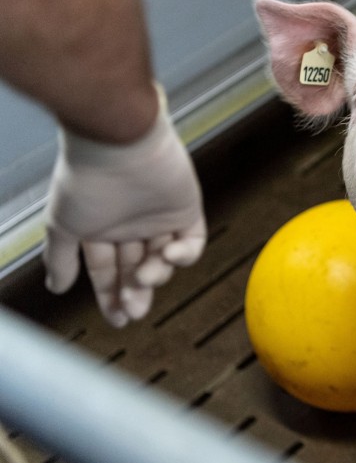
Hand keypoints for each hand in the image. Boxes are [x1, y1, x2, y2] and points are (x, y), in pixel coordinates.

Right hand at [42, 86, 205, 326]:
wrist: (118, 143)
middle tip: (132, 312)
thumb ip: (60, 258)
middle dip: (135, 293)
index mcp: (100, 229)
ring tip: (144, 276)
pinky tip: (168, 254)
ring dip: (155, 276)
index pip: (107, 270)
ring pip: (163, 261)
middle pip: (136, 269)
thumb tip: (56, 288)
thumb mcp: (63, 224)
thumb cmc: (86, 180)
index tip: (117, 320)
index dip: (111, 295)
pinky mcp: (187, 210)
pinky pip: (192, 243)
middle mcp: (130, 225)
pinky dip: (184, 256)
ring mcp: (160, 218)